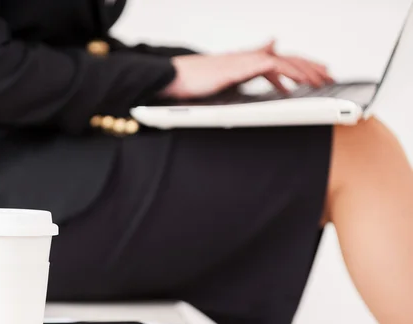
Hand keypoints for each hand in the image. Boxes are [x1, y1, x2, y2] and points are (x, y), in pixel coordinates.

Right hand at [161, 41, 333, 98]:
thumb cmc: (197, 81)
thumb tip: (258, 78)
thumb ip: (245, 80)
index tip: (316, 75)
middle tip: (328, 76)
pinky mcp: (242, 67)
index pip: (282, 62)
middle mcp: (252, 57)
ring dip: (305, 70)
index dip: (301, 67)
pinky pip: (272, 66)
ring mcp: (248, 60)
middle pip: (289, 59)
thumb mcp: (227, 83)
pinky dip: (287, 73)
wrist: (178, 77)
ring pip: (285, 61)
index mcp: (249, 62)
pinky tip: (297, 83)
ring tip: (321, 80)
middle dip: (311, 67)